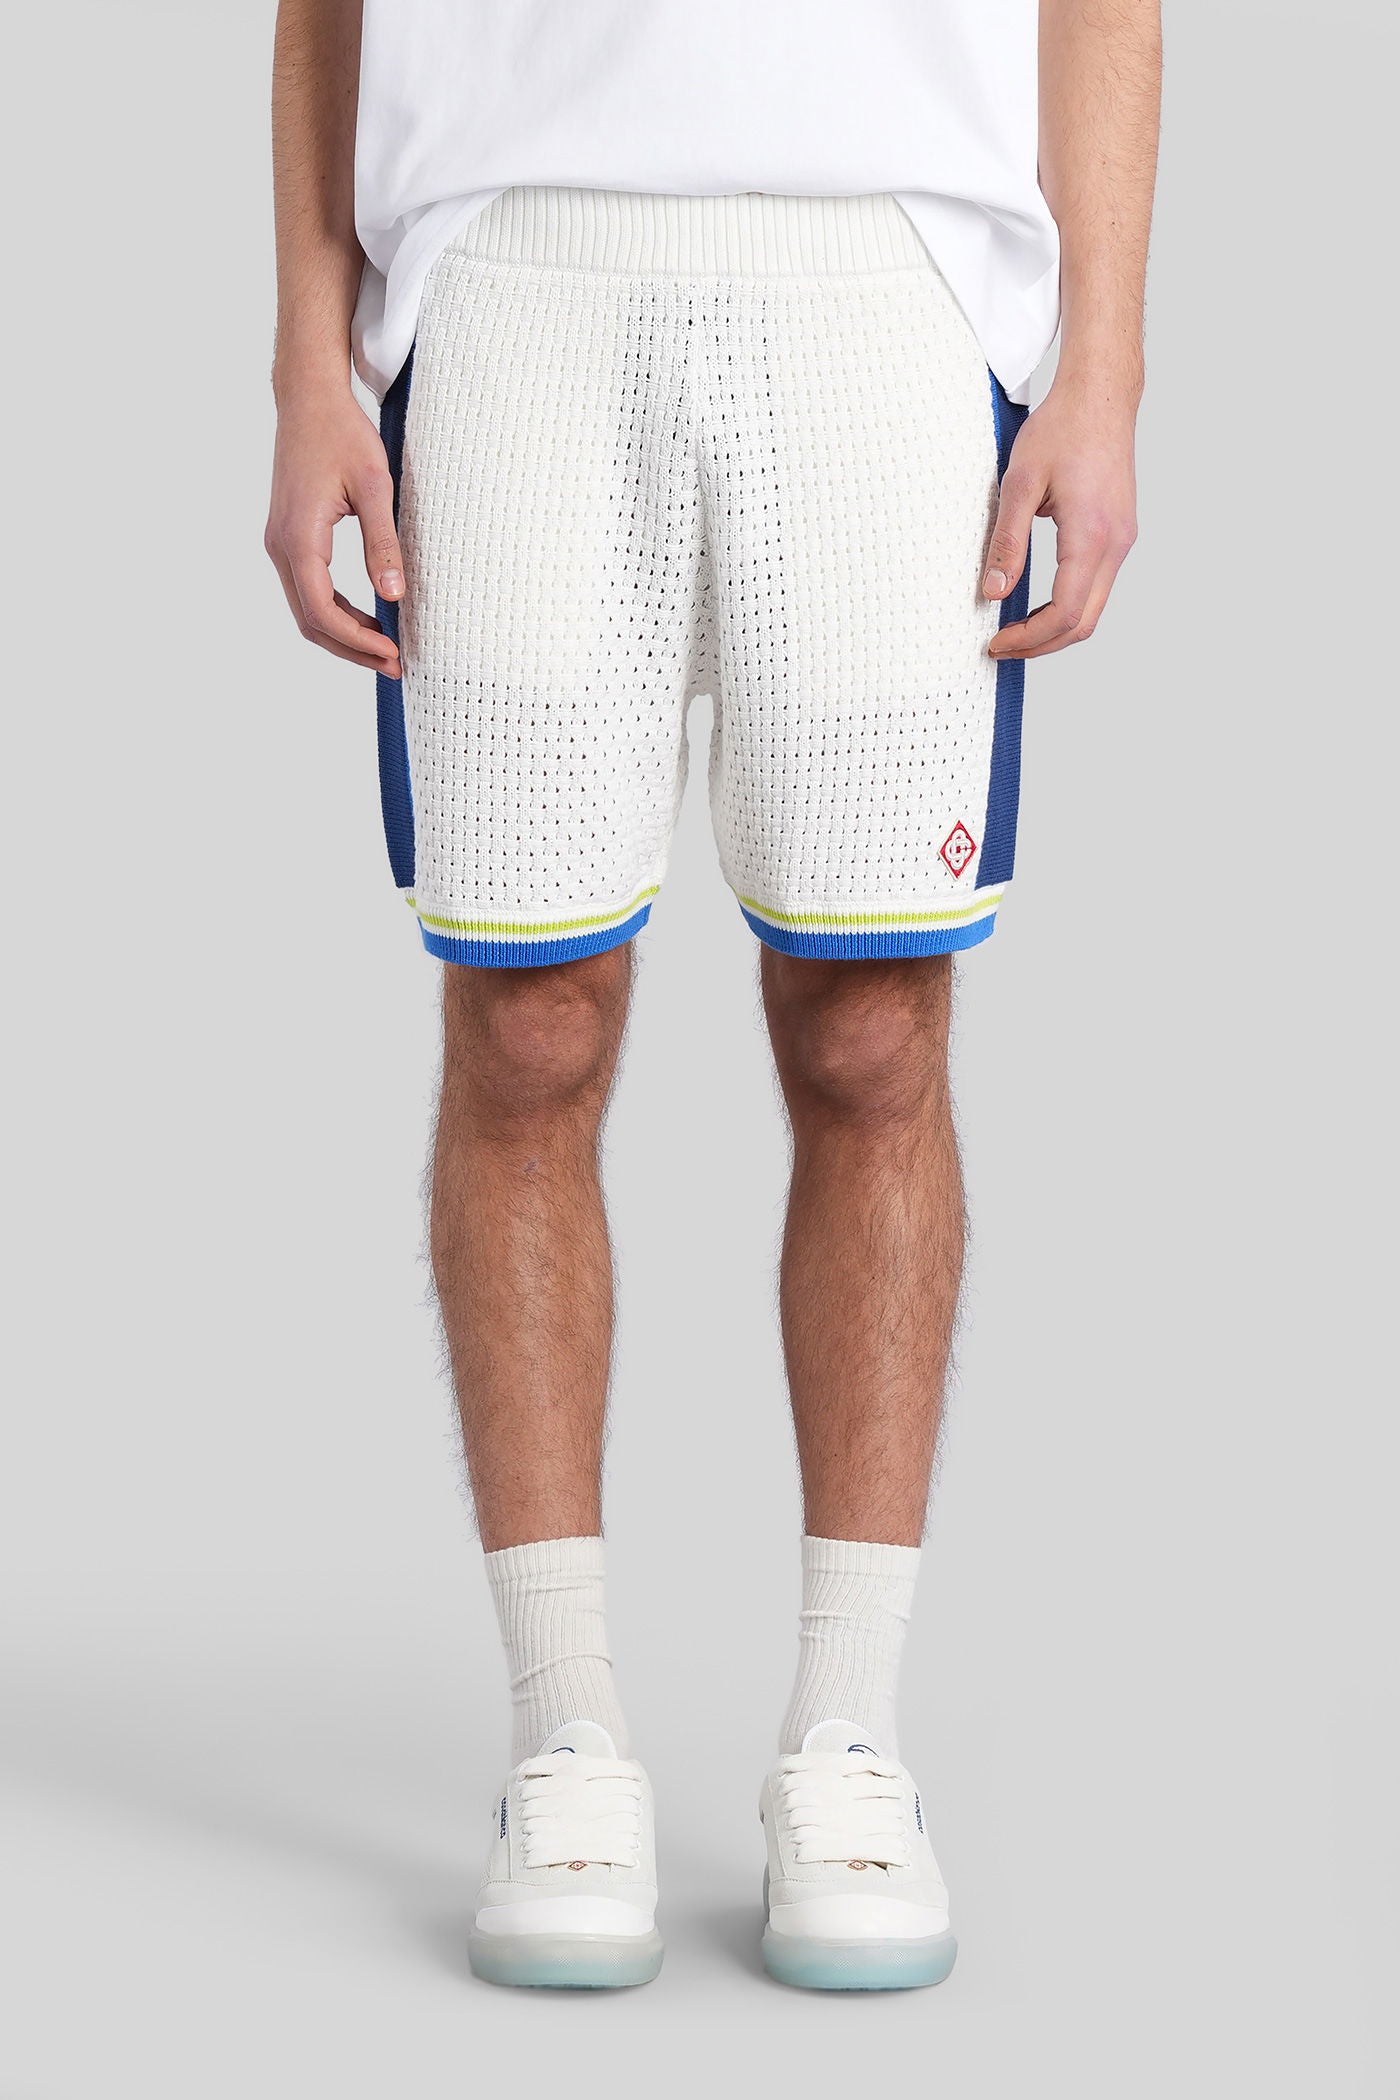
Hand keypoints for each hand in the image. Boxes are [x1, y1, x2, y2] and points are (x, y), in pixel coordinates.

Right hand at [265, 385, 403, 676]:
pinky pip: (307, 591)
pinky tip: (367, 620)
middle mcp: (281, 546)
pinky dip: (335, 613)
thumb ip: (383, 543)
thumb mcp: (376, 486)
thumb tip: (394, 594)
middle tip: (394, 665)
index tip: (393, 653)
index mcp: (299, 537)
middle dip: (352, 649)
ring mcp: (280, 544)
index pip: (321, 611)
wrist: (309, 400)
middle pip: (310, 621)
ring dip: (343, 635)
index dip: (357, 642)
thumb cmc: (343, 434)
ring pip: (306, 610)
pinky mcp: (288, 539)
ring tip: (385, 648)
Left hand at [982, 376, 1138, 659]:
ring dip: (1055, 629)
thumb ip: (1007, 542)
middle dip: (1041, 645)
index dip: (1028, 639)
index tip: (996, 644)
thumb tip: (992, 592)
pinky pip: (1096, 587)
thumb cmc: (1062, 428)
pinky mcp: (1119, 534)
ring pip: (1092, 609)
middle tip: (1002, 647)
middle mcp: (1116, 544)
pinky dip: (1068, 606)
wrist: (1102, 393)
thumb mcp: (1020, 483)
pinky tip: (1038, 603)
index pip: (1064, 613)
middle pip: (1083, 623)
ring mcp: (1122, 540)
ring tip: (1015, 630)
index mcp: (1092, 536)